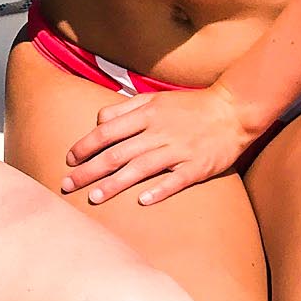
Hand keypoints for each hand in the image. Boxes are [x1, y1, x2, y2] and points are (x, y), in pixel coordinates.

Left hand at [62, 83, 252, 206]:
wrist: (233, 110)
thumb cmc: (190, 107)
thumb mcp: (155, 99)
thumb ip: (126, 109)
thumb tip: (98, 120)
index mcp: (147, 115)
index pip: (107, 131)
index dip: (85, 146)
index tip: (69, 160)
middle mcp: (159, 132)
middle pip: (116, 153)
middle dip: (88, 170)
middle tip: (67, 185)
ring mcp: (178, 150)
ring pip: (140, 168)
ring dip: (114, 184)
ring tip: (93, 198)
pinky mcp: (197, 166)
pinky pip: (176, 180)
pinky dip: (159, 190)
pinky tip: (142, 201)